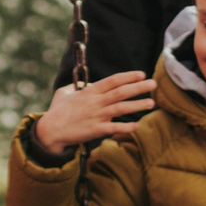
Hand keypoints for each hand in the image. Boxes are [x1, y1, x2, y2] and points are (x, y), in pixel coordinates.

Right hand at [29, 70, 153, 156]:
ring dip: (137, 105)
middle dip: (138, 87)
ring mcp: (96, 116)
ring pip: (120, 108)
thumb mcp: (64, 93)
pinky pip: (113, 128)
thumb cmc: (57, 111)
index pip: (112, 81)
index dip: (128, 77)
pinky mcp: (95, 130)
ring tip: (151, 102)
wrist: (50, 131)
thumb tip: (83, 85)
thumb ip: (76, 87)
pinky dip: (125, 127)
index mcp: (89, 92)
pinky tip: (137, 126)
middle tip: (154, 84)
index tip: (142, 74)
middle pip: (120, 92)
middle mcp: (95, 102)